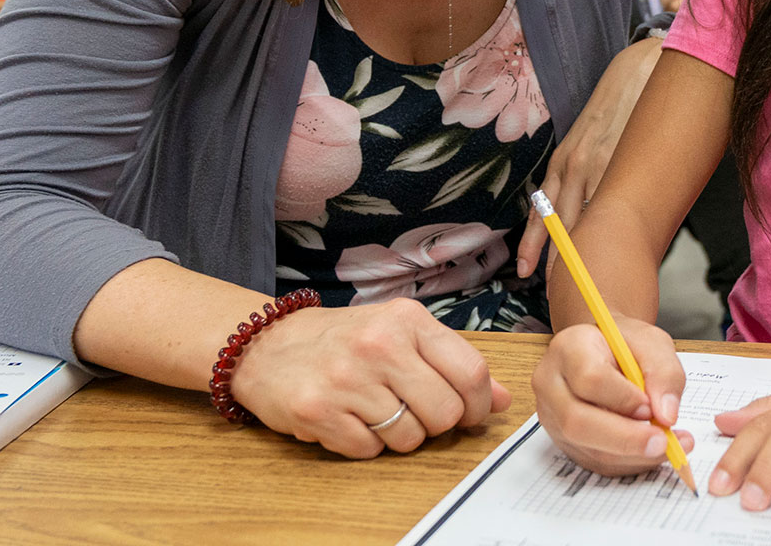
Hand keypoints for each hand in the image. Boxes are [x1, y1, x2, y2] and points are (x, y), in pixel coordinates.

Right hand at [229, 296, 511, 458]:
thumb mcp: (401, 333)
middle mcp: (379, 345)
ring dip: (399, 435)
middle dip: (437, 424)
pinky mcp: (318, 412)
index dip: (478, 404)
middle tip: (414, 412)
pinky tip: (349, 419)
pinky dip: (364, 444)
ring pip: (409, 438)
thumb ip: (452, 361)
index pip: (471, 373)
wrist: (267, 345)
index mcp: (408, 320)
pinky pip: (368, 450)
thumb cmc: (343, 340)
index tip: (469, 413)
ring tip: (376, 411)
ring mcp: (347, 379)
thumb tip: (503, 399)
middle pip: (444, 412)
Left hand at [516, 37, 662, 277]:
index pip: (541, 212)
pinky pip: (608, 205)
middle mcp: (573, 166)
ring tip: (576, 286)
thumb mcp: (589, 139)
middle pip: (557, 225)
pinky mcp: (620, 163)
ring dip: (577, 255)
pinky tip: (606, 252)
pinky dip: (604, 230)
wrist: (638, 71)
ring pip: (580, 220)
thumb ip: (583, 171)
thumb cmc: (615, 108)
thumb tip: (588, 209)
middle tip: (551, 295)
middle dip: (552, 262)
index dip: (532, 245)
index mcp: (562, 161)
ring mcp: (597, 166)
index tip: (526, 273)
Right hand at [533, 319, 694, 475]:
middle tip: (663, 441)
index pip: (589, 378)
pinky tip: (653, 450)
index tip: (651, 406)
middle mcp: (551, 384)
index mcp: (569, 348)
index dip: (622, 398)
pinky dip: (630, 462)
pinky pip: (596, 462)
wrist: (608, 354)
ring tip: (670, 445)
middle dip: (626, 438)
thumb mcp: (653, 343)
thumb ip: (664, 373)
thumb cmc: (626, 346)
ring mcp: (553, 417)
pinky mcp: (564, 441)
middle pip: (577, 422)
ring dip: (634, 455)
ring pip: (587, 448)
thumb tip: (666, 415)